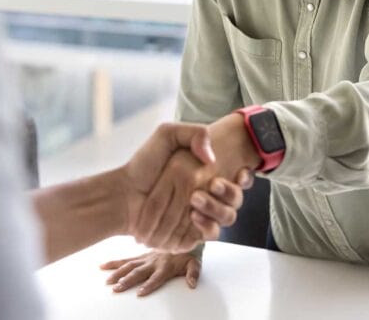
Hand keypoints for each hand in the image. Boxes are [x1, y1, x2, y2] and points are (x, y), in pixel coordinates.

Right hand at [100, 251, 199, 296]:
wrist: (184, 232)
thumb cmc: (189, 252)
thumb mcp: (195, 263)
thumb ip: (193, 273)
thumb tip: (192, 284)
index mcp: (166, 266)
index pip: (156, 278)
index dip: (149, 285)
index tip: (140, 293)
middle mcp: (153, 262)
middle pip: (138, 272)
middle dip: (127, 281)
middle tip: (116, 289)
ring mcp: (145, 258)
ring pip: (129, 265)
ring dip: (118, 273)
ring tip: (108, 281)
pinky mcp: (141, 255)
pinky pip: (125, 258)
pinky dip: (114, 262)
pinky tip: (103, 266)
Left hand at [121, 123, 248, 251]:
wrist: (124, 193)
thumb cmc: (144, 164)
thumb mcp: (166, 135)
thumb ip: (194, 133)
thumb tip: (212, 156)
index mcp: (206, 174)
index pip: (238, 177)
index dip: (244, 177)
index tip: (240, 172)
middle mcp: (208, 195)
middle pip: (235, 199)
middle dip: (230, 193)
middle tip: (214, 185)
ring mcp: (202, 216)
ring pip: (227, 218)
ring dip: (217, 209)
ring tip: (196, 201)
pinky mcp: (192, 234)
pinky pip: (210, 235)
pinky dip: (206, 227)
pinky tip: (194, 217)